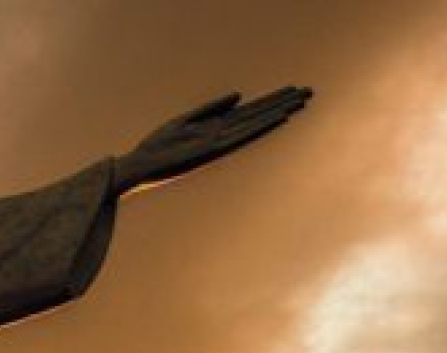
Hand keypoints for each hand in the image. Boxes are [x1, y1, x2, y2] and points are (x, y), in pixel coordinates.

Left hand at [114, 87, 312, 194]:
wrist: (137, 168)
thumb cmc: (157, 148)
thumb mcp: (183, 122)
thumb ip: (210, 109)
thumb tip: (238, 95)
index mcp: (215, 128)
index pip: (248, 111)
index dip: (271, 100)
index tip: (293, 90)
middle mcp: (220, 136)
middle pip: (256, 115)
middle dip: (281, 103)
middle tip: (309, 92)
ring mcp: (216, 143)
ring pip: (252, 124)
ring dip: (276, 112)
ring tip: (299, 101)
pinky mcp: (208, 151)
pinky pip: (238, 137)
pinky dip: (257, 128)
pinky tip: (274, 120)